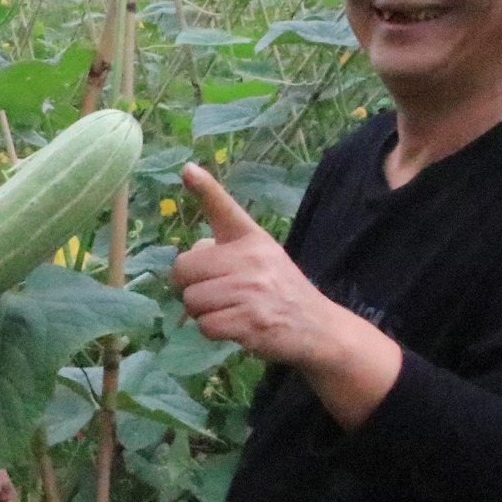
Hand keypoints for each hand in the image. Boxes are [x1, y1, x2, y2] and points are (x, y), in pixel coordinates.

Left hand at [170, 163, 402, 428]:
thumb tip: (187, 260)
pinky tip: (236, 327)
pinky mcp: (249, 320)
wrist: (317, 328)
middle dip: (189, 286)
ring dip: (202, 312)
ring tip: (230, 311)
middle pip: (183, 268)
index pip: (224, 208)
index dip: (204, 188)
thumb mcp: (261, 259)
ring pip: (191, 300)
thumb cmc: (280, 292)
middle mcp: (251, 258)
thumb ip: (225, 253)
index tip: (187, 170)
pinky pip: (204, 325)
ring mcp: (250, 290)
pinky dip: (214, 331)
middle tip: (214, 294)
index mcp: (252, 238)